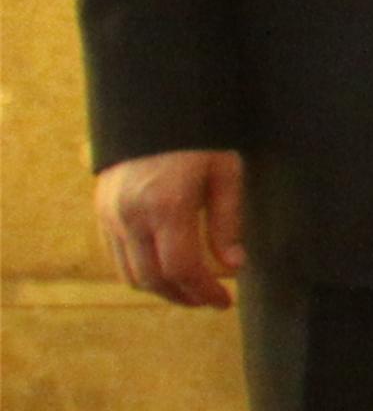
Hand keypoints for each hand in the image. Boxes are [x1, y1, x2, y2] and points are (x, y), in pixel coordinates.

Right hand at [93, 151, 243, 309]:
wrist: (149, 108)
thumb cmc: (197, 137)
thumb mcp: (224, 171)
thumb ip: (227, 220)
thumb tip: (233, 265)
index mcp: (167, 205)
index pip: (182, 268)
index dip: (204, 292)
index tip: (225, 302)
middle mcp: (132, 216)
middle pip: (154, 280)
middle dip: (184, 298)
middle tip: (210, 301)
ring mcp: (110, 216)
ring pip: (130, 275)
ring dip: (161, 290)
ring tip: (191, 290)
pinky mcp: (100, 212)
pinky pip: (116, 257)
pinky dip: (141, 272)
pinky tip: (165, 270)